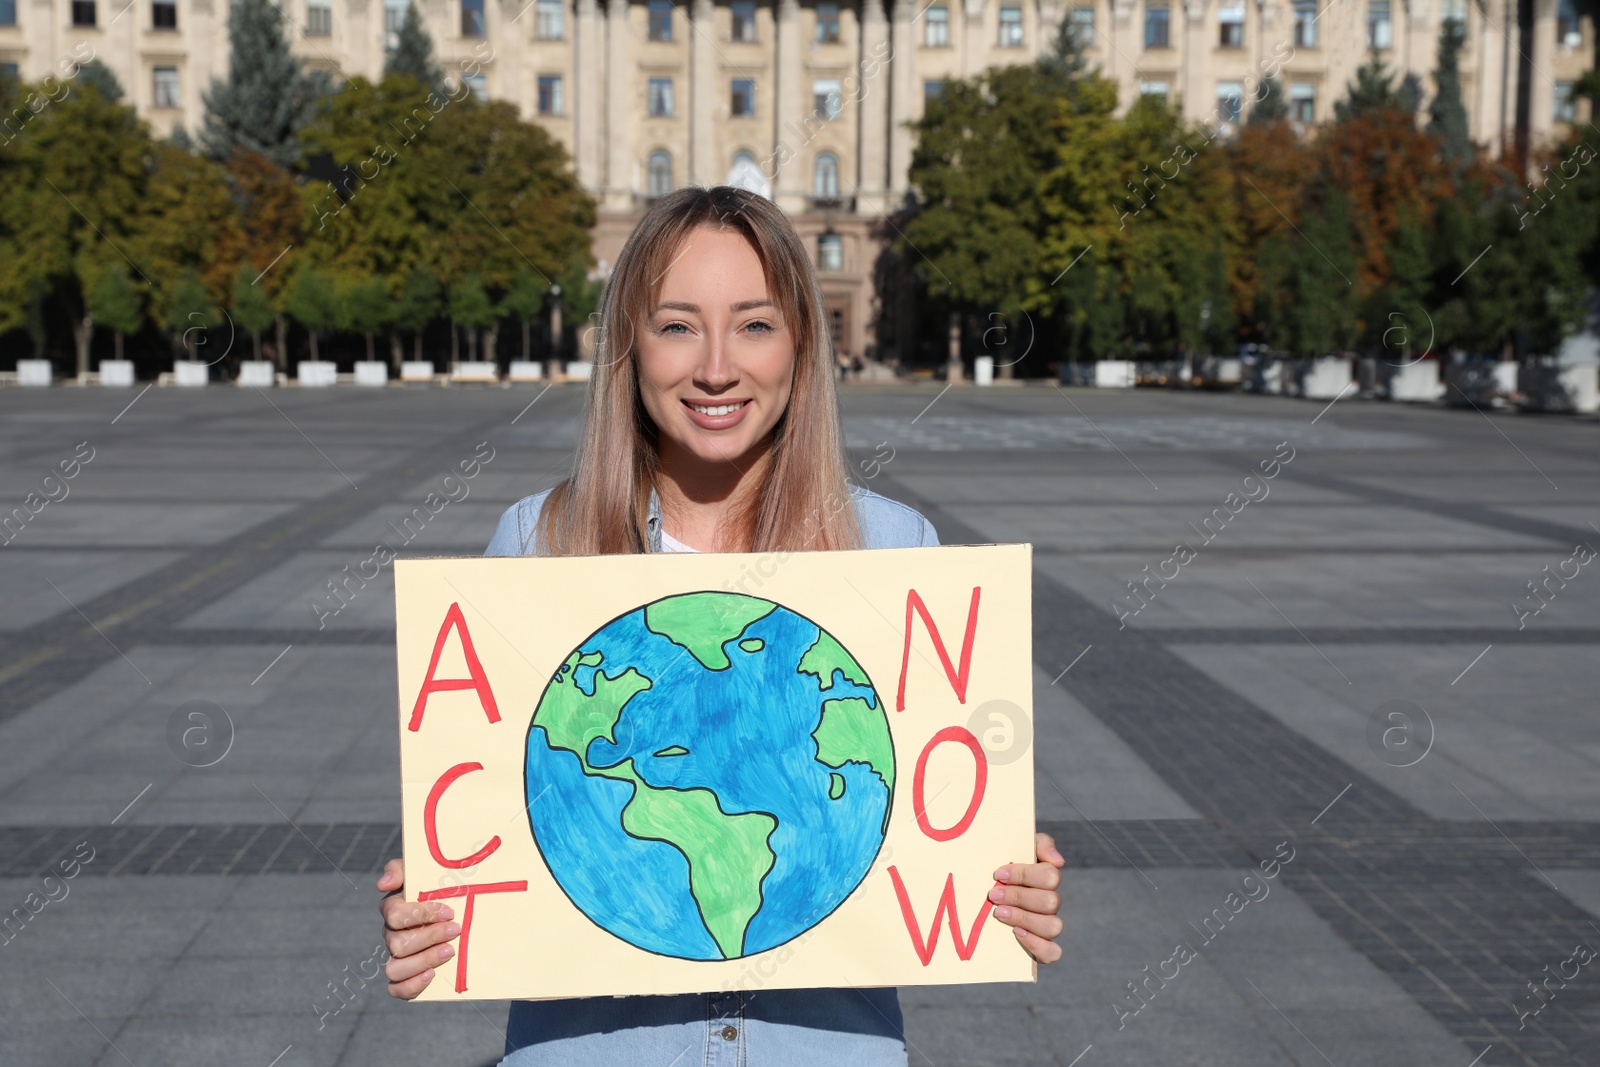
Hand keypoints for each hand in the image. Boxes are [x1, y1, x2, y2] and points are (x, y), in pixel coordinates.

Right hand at [377, 858, 460, 998]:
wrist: (457, 907)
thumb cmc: (438, 886)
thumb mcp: (422, 870)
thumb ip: (400, 868)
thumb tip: (384, 884)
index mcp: (393, 909)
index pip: (395, 915)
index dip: (421, 915)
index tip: (449, 912)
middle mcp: (391, 935)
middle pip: (398, 943)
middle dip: (429, 937)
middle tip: (456, 930)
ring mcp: (397, 957)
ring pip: (395, 968)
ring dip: (423, 961)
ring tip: (450, 951)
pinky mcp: (406, 976)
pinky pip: (396, 988)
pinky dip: (410, 986)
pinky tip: (431, 976)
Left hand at [990, 832, 1064, 962]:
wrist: (980, 891)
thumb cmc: (1001, 866)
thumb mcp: (1017, 847)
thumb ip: (1039, 844)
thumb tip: (1058, 861)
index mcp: (1047, 878)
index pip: (1050, 876)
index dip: (1025, 874)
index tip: (998, 873)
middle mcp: (1051, 902)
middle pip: (1050, 902)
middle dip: (1019, 897)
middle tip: (993, 895)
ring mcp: (1047, 925)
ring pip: (1053, 926)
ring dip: (1024, 919)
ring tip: (998, 913)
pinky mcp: (1041, 948)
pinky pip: (1053, 952)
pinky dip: (1037, 945)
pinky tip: (1017, 934)